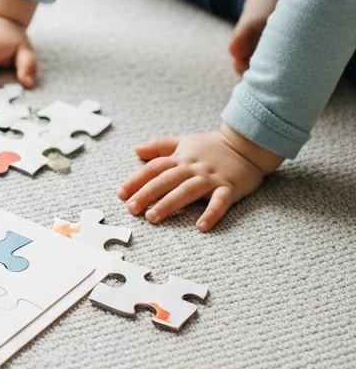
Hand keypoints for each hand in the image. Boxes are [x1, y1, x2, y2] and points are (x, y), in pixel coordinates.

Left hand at [116, 123, 282, 230]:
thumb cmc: (213, 146)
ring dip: (169, 204)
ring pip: (187, 191)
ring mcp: (211, 178)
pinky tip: (201, 227)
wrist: (248, 144)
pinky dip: (211, 213)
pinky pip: (220, 201)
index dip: (136, 180)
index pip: (154, 168)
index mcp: (181, 158)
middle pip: (166, 180)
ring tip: (153, 217)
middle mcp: (193, 167)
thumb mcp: (185, 141)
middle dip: (147, 194)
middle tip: (131, 209)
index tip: (120, 194)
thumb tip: (136, 150)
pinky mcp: (229, 188)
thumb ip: (160, 146)